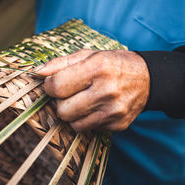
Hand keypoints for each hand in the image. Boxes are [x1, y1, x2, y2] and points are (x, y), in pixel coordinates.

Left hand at [35, 50, 149, 131]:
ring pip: (73, 123)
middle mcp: (107, 91)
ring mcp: (114, 111)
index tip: (53, 83)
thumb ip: (60, 63)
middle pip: (62, 110)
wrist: (148, 78)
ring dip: (72, 112)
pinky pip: (88, 129)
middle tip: (70, 93)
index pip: (57, 86)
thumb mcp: (88, 55)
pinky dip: (86, 120)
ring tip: (82, 100)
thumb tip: (36, 73)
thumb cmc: (112, 64)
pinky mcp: (119, 125)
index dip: (49, 86)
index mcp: (97, 68)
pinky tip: (96, 107)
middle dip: (60, 101)